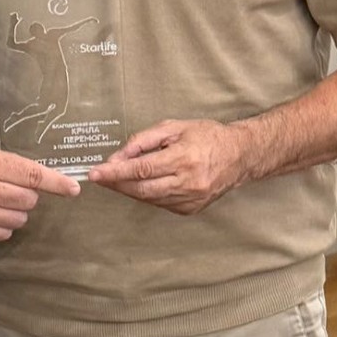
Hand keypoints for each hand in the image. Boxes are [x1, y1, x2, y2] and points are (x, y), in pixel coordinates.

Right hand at [0, 131, 79, 241]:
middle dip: (27, 197)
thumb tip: (33, 183)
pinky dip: (2, 228)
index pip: (33, 175)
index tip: (73, 189)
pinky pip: (1, 235)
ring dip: (15, 213)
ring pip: (17, 221)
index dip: (57, 184)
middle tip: (12, 189)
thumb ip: (5, 167)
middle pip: (28, 201)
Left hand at [88, 118, 251, 215]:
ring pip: (149, 199)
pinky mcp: (191, 209)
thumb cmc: (208, 136)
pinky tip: (145, 184)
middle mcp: (188, 182)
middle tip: (101, 177)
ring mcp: (190, 199)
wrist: (240, 155)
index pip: (141, 169)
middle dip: (117, 184)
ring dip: (130, 189)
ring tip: (120, 178)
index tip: (96, 173)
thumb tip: (117, 157)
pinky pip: (160, 203)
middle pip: (142, 189)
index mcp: (184, 158)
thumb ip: (143, 141)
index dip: (115, 173)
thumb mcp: (174, 128)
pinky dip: (148, 194)